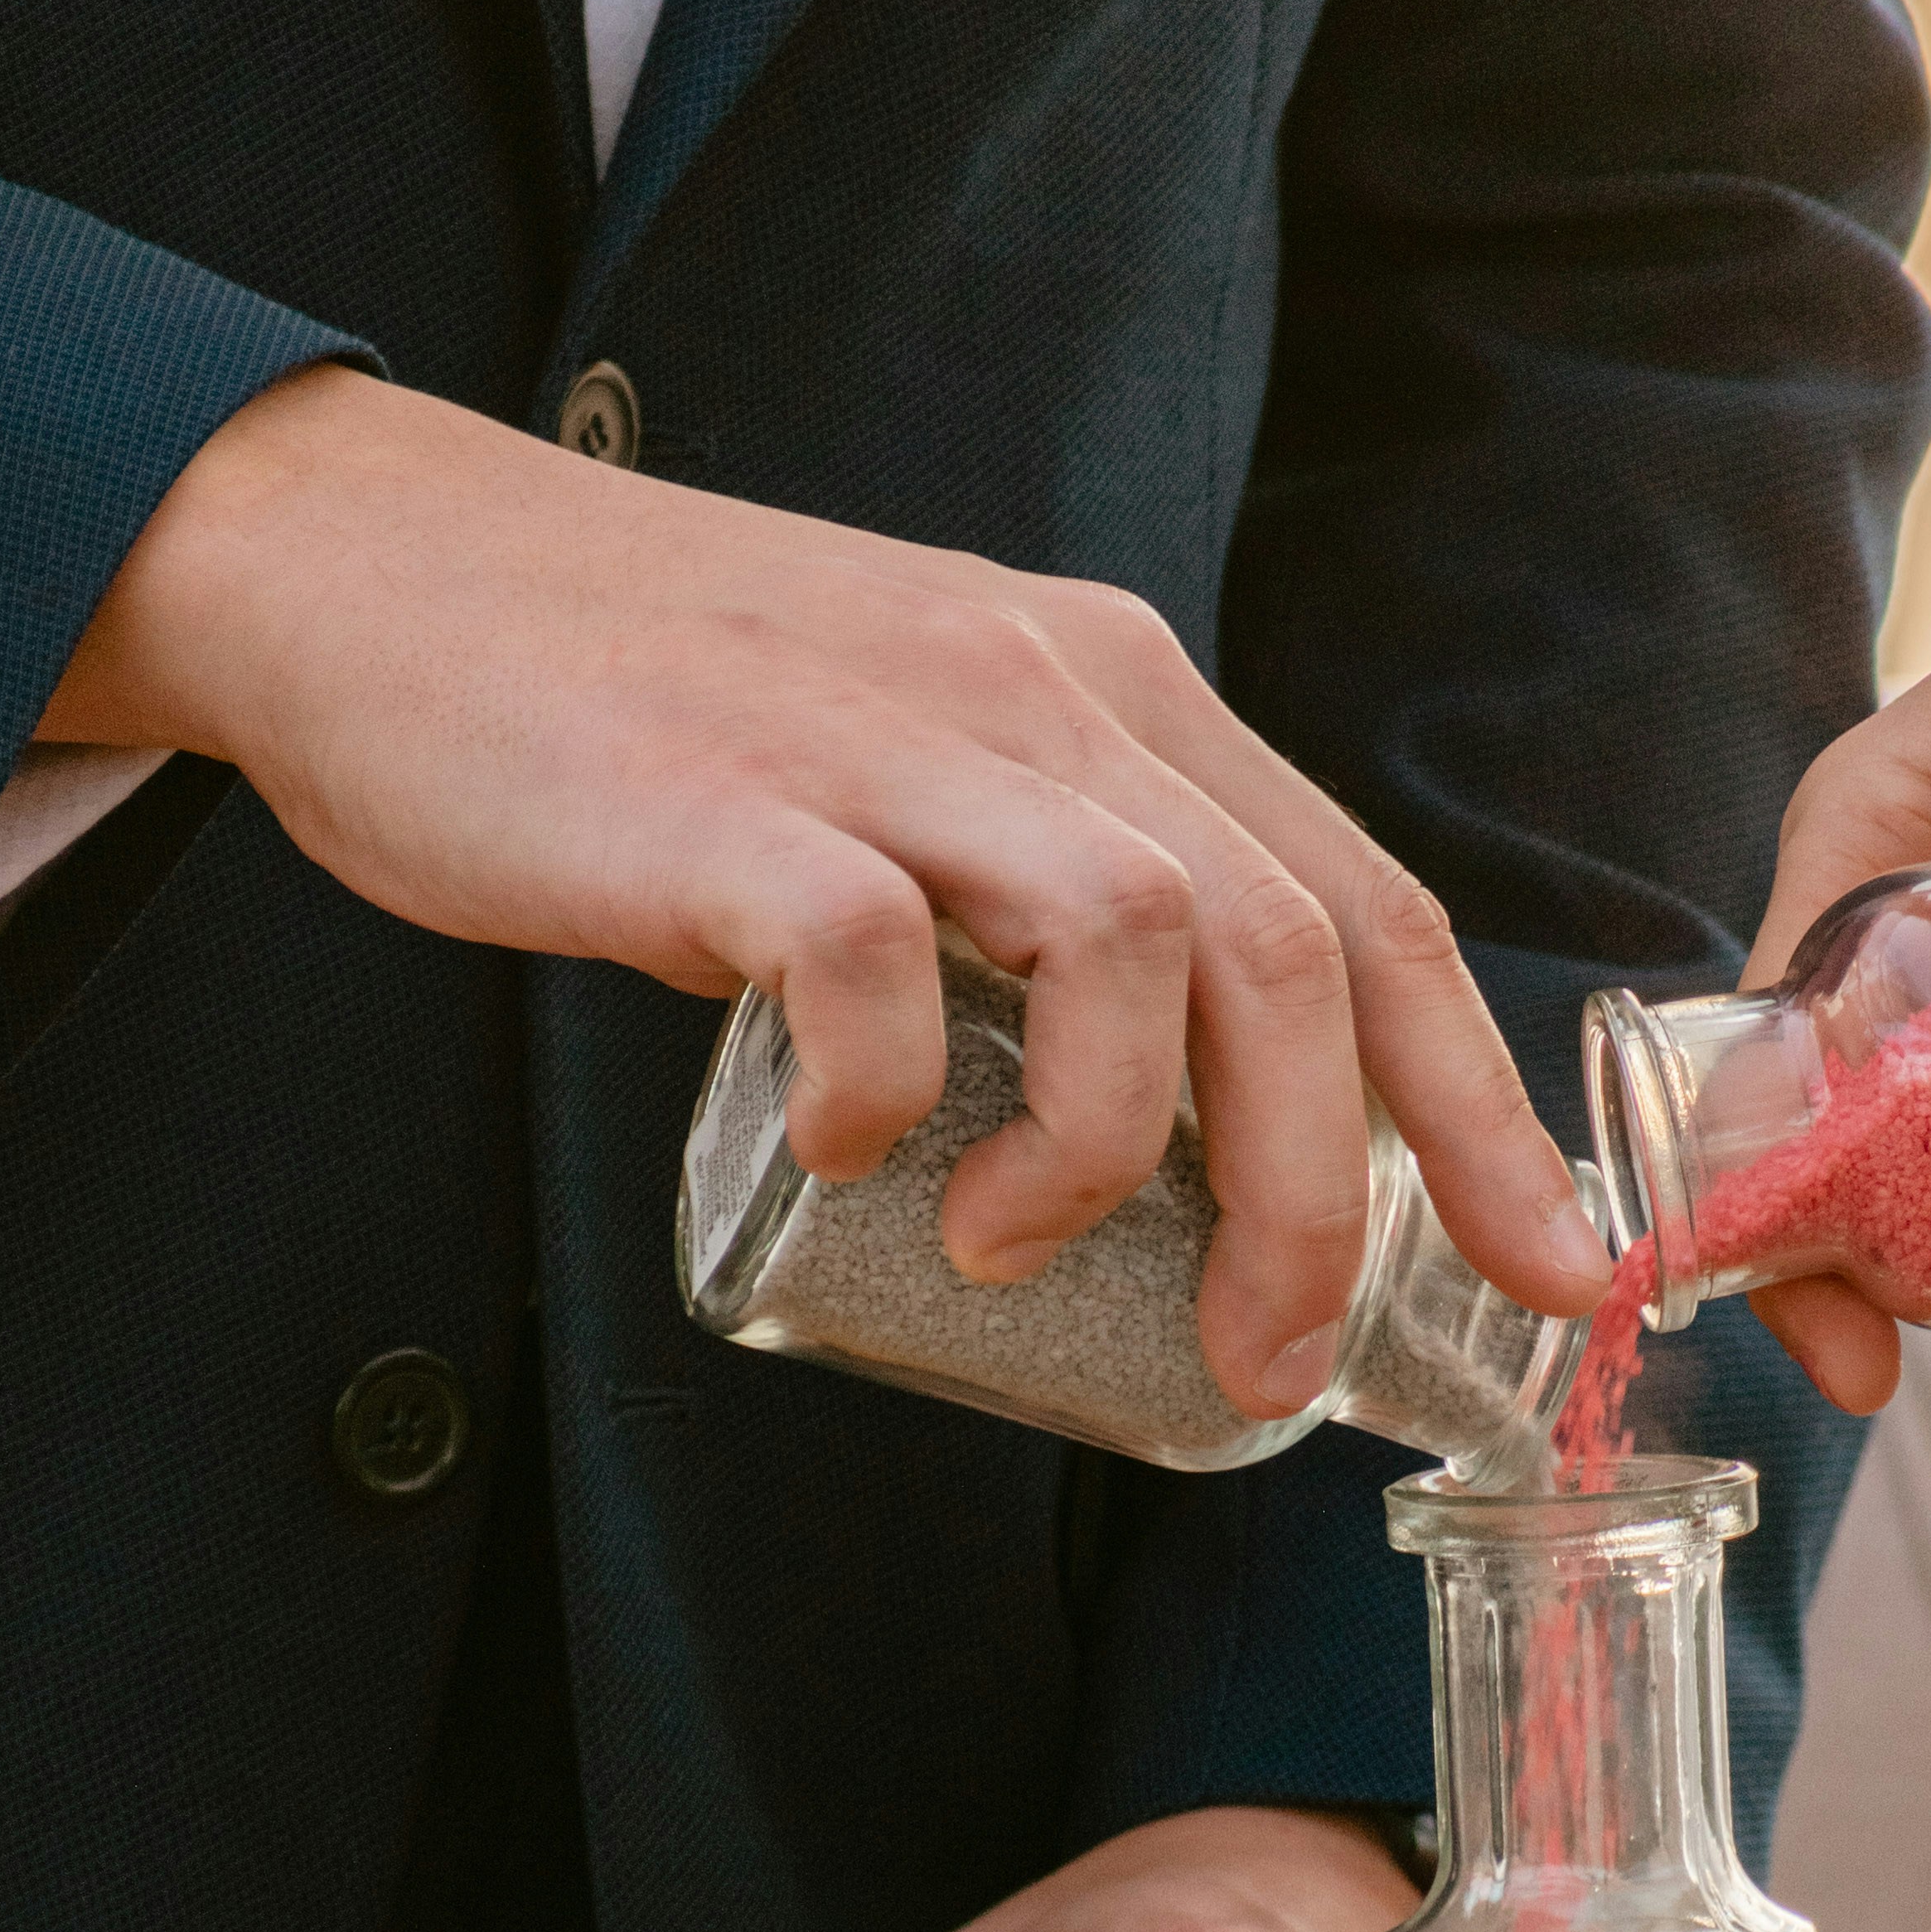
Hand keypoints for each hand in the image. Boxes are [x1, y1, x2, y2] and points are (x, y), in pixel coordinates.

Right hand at [45, 365, 1604, 1412]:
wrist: (375, 571)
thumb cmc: (651, 710)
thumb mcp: (916, 758)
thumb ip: (1039, 887)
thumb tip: (1147, 1122)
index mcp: (1107, 691)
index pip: (1362, 904)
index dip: (1477, 1103)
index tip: (1555, 1263)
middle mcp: (1038, 690)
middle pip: (1286, 950)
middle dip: (1316, 1196)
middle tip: (1265, 1360)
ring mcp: (887, 734)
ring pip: (1134, 941)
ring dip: (1114, 1148)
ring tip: (1013, 1256)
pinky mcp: (727, 796)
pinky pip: (871, 957)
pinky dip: (886, 1084)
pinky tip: (845, 1153)